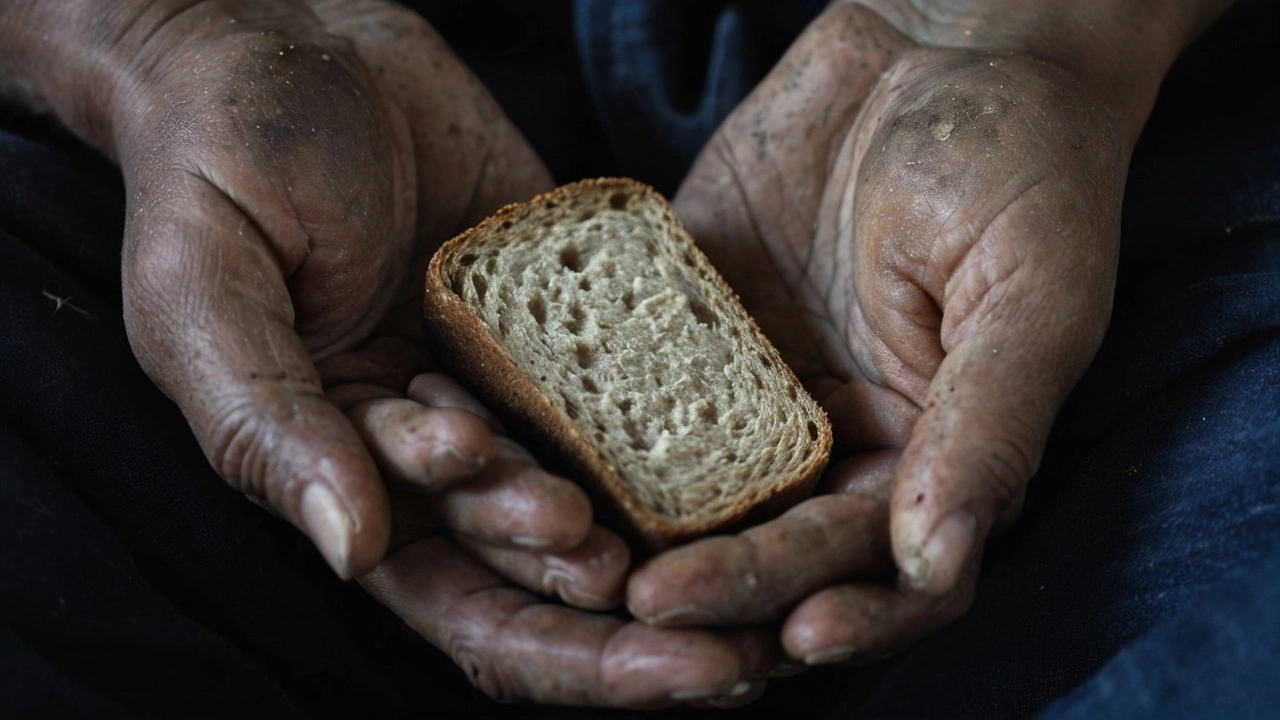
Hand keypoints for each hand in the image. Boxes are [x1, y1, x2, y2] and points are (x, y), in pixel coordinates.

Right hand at [3, 0, 772, 704]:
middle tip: (744, 649)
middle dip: (642, 623)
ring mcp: (513, 376)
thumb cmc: (218, 164)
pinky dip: (688, 413)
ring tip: (752, 564)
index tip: (658, 668)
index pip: (459, 601)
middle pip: (552, 569)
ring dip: (677, 532)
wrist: (290, 40)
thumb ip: (267, 425)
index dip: (557, 649)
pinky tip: (758, 447)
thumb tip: (353, 549)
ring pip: (607, 478)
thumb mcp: (204, 295)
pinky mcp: (565, 308)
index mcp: (351, 471)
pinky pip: (634, 369)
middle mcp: (444, 444)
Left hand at [630, 0, 1213, 666]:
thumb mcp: (1031, 296)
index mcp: (924, 456)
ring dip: (634, 530)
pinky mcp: (679, 324)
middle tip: (652, 606)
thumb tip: (942, 564)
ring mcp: (746, 387)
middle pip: (769, 545)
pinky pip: (623, 380)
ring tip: (578, 560)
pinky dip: (576, 415)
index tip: (788, 636)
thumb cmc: (1020, 164)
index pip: (879, 568)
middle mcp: (829, 441)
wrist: (935, 42)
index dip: (840, 609)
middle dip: (720, 587)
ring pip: (683, 484)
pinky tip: (526, 439)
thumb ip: (989, 429)